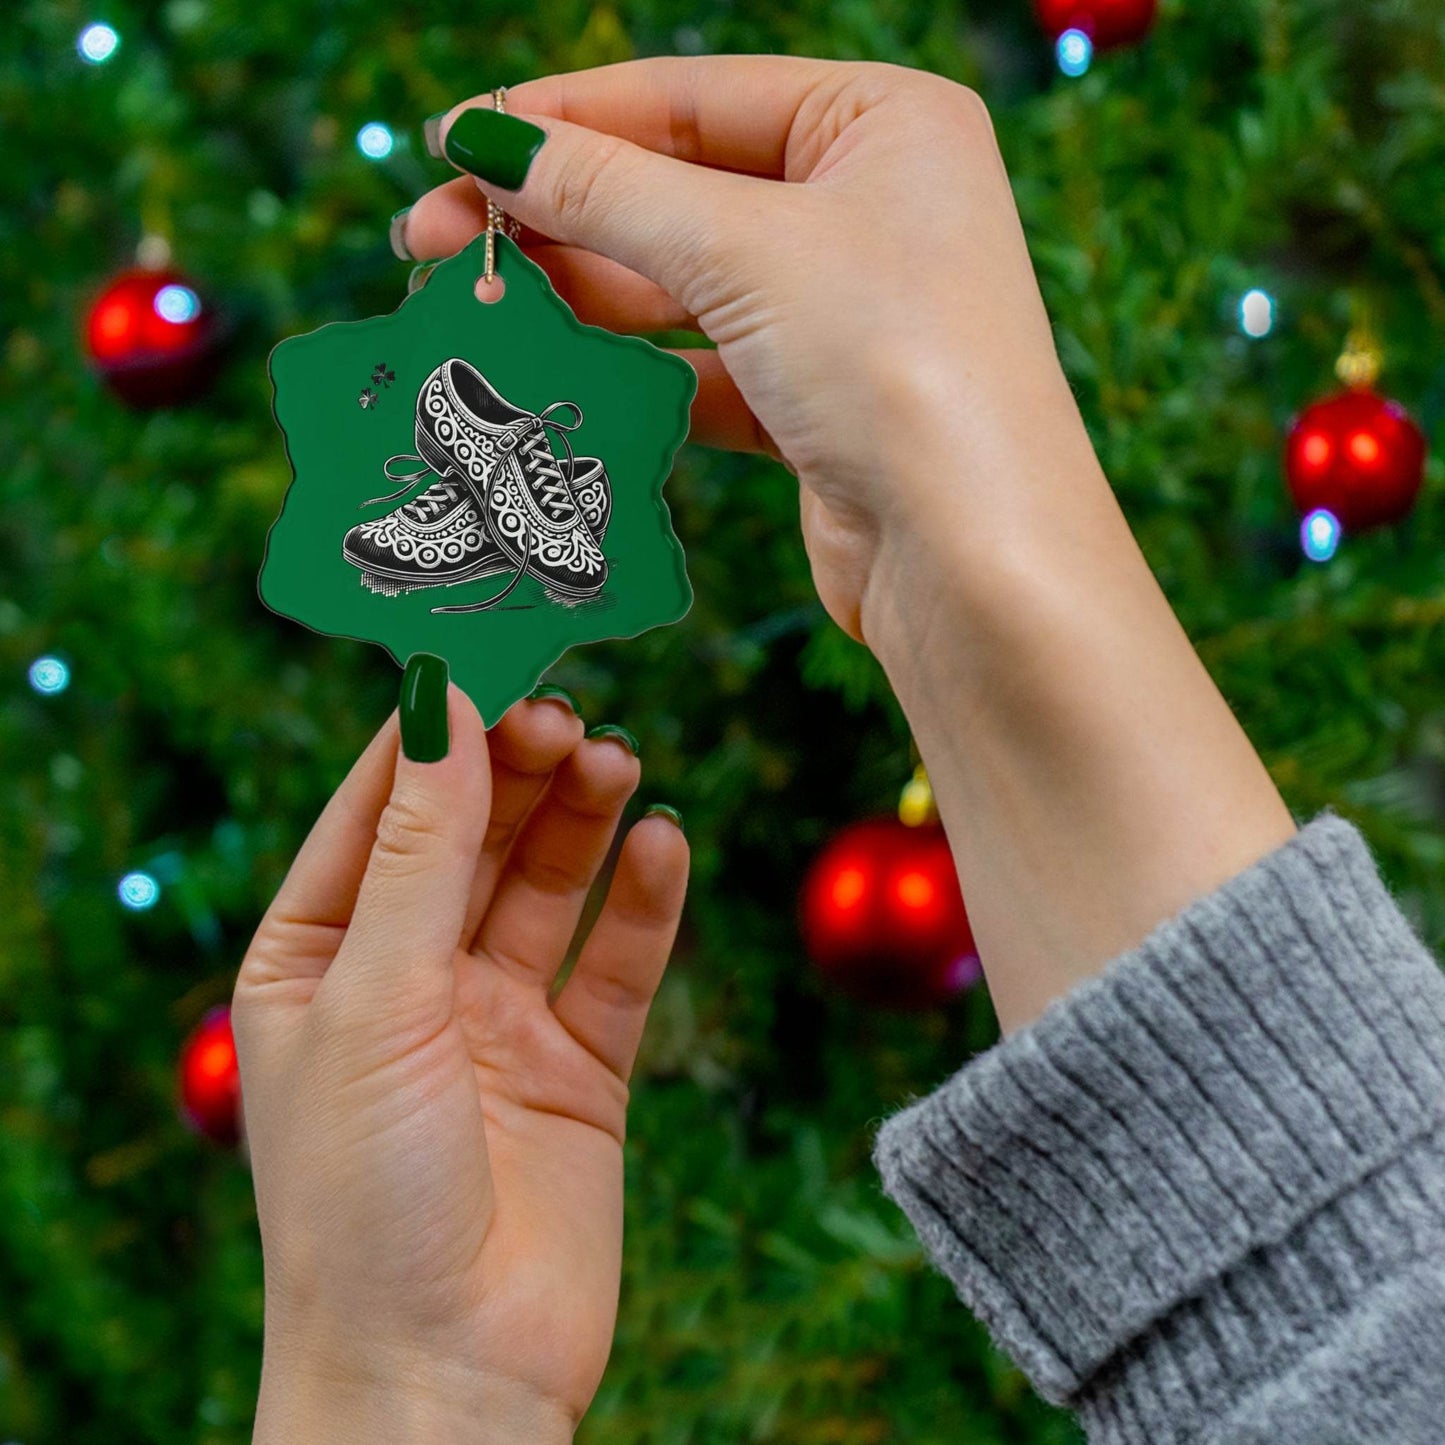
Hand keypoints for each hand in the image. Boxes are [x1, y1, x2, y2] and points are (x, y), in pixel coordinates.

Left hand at [234, 676, 686, 1442]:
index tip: (491, 651)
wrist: (446, 1378)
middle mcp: (408, 979)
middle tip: (569, 710)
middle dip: (518, 768)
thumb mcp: (376, 1000)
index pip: (378, 809)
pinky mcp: (579, 1067)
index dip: (434, 730)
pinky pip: (617, 962)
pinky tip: (663, 843)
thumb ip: (420, 851)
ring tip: (618, 760)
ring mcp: (497, 1021)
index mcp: (319, 958)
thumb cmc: (364, 1199)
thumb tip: (442, 703)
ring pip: (548, 885)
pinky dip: (643, 901)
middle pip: (473, 836)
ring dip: (583, 819)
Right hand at [403, 56, 1088, 641]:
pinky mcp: (818, 402)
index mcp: (883, 121)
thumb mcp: (743, 250)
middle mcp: (870, 205)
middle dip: (554, 212)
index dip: (563, 118)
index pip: (691, 97)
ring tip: (471, 301)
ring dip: (580, 292)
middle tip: (430, 238)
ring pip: (683, 282)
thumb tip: (486, 142)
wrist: (973, 559)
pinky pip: (703, 365)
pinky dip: (633, 369)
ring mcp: (845, 309)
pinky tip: (556, 369)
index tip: (452, 141)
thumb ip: (608, 191)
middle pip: (678, 189)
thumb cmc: (895, 366)